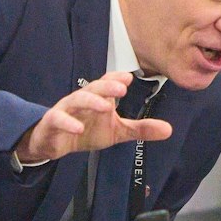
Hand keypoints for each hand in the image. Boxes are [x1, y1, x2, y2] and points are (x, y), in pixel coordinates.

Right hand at [13, 73, 173, 164]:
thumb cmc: (86, 130)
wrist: (54, 143)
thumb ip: (140, 129)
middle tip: (122, 88)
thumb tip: (168, 129)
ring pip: (76, 100)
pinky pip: (58, 120)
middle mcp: (82, 100)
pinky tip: (78, 128)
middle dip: (107, 86)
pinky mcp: (52, 124)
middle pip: (93, 88)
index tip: (129, 77)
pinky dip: (68, 123)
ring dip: (90, 101)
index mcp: (98, 99)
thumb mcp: (117, 131)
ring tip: (106, 106)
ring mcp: (66, 111)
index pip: (107, 84)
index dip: (116, 79)